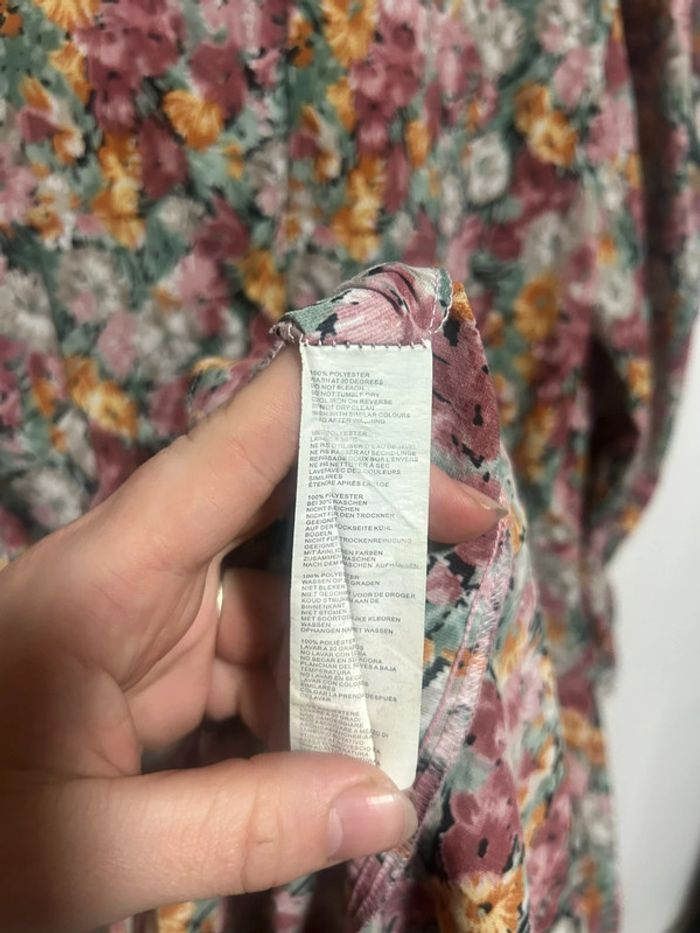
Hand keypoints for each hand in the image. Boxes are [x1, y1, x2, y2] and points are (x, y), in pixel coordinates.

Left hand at [0, 349, 502, 931]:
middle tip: (475, 525)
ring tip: (418, 682)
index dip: (316, 402)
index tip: (405, 369)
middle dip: (371, 522)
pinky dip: (298, 697)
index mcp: (100, 582)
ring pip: (267, 605)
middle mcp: (126, 580)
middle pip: (267, 517)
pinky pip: (243, 665)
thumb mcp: (87, 851)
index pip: (224, 455)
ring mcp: (136, 627)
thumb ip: (241, 830)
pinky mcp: (142, 675)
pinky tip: (344, 740)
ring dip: (340, 643)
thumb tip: (391, 800)